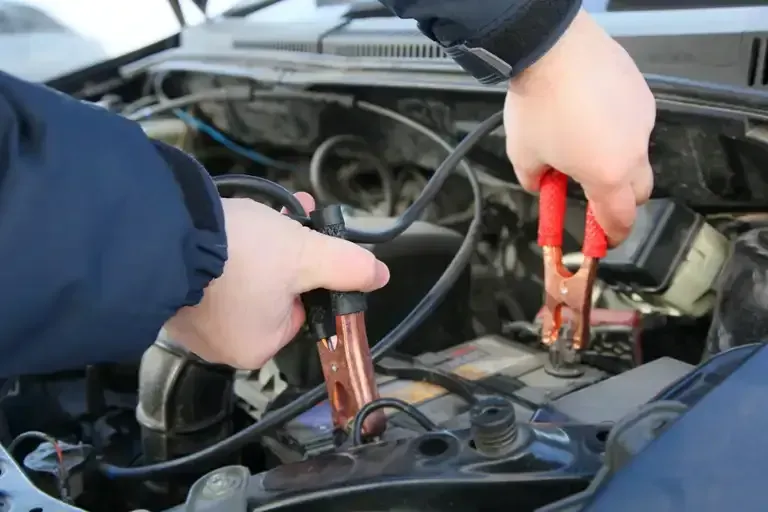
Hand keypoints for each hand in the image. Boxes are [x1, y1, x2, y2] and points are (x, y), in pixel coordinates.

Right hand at [165, 193, 389, 367]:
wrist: (166, 235)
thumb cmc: (239, 256)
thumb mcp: (306, 255)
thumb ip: (346, 267)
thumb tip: (377, 276)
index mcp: (256, 347)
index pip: (298, 312)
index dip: (304, 277)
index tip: (304, 248)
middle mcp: (221, 344)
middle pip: (270, 293)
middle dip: (283, 254)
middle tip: (286, 224)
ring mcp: (191, 322)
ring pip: (240, 280)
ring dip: (257, 247)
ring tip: (260, 216)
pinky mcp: (170, 296)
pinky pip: (210, 276)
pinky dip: (223, 252)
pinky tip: (226, 224)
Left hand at [503, 9, 654, 244]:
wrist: (553, 48)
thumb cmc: (538, 104)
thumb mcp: (523, 154)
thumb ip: (535, 181)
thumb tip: (540, 186)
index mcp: (607, 175)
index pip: (620, 220)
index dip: (612, 237)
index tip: (603, 241)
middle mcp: (634, 151)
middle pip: (639, 192)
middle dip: (619, 202)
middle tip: (593, 198)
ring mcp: (643, 120)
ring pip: (637, 154)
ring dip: (616, 161)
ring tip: (581, 144)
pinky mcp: (643, 94)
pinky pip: (634, 123)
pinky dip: (617, 129)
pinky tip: (591, 114)